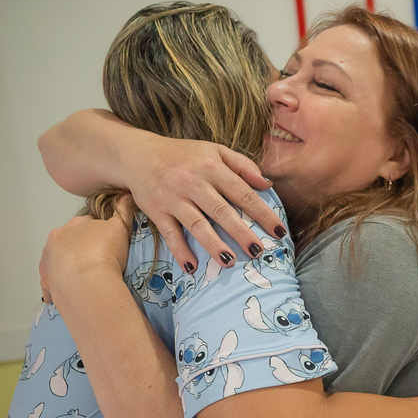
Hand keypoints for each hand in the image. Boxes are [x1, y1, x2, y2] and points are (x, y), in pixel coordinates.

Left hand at [40, 195, 135, 303]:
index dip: (100, 232)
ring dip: (69, 265)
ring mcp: (48, 260)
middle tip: (99, 261)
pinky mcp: (45, 280)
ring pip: (58, 259)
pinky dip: (58, 284)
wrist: (87, 283)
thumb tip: (125, 195)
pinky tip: (70, 290)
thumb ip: (123, 211)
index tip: (109, 243)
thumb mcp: (120, 228)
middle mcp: (56, 239)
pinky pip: (51, 281)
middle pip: (70, 240)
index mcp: (74, 224)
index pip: (88, 223)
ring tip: (86, 277)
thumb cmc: (105, 254)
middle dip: (81, 247)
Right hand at [122, 134, 281, 269]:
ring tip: (230, 261)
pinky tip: (192, 266)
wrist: (138, 154)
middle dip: (241, 232)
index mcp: (211, 167)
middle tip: (258, 251)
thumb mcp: (214, 151)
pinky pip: (169, 233)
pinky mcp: (156, 211)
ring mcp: (173, 198)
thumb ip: (242, 165)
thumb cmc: (184, 155)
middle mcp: (192, 182)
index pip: (242, 192)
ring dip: (213, 244)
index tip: (279, 231)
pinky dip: (180, 250)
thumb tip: (268, 184)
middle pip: (221, 211)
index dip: (262, 212)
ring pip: (196, 224)